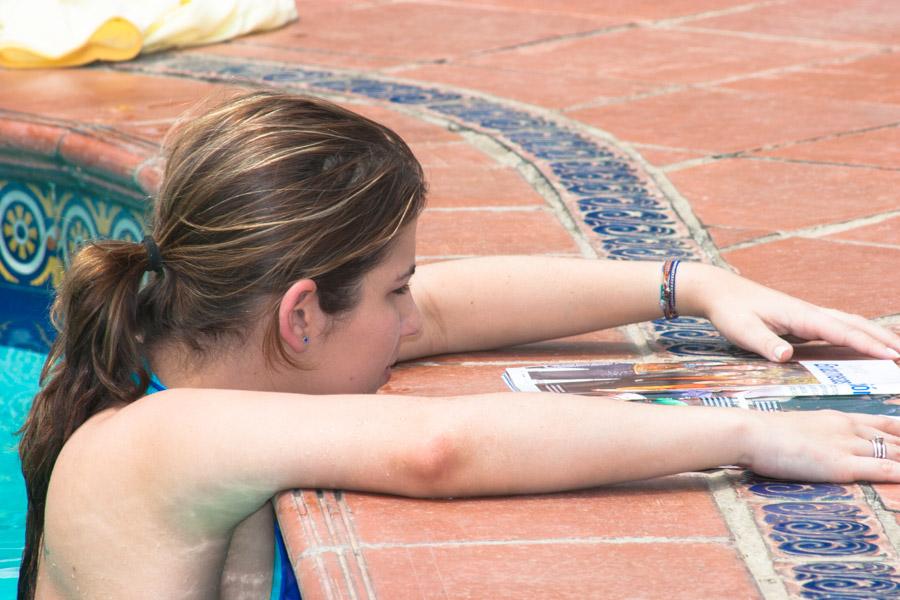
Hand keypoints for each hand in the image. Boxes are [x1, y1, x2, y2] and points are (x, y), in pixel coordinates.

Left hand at [686, 265, 899, 361]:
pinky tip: (866, 345)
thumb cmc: (731, 311)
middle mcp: (811, 313)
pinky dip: (859, 335)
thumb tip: (786, 356)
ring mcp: (809, 315)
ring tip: (898, 351)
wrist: (720, 291)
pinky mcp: (803, 320)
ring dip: (876, 336)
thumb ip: (765, 343)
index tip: (893, 356)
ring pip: (851, 324)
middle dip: (884, 340)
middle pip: (856, 326)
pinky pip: (839, 327)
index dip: (869, 346)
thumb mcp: (743, 330)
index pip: (843, 332)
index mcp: (802, 316)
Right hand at [744, 410, 899, 482]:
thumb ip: (818, 435)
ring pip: (895, 452)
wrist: (750, 432)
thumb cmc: (765, 433)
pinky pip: (883, 469)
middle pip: (896, 440)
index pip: (885, 424)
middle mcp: (849, 429)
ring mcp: (846, 446)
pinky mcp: (840, 465)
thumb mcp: (799, 427)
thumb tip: (820, 446)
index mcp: (839, 418)